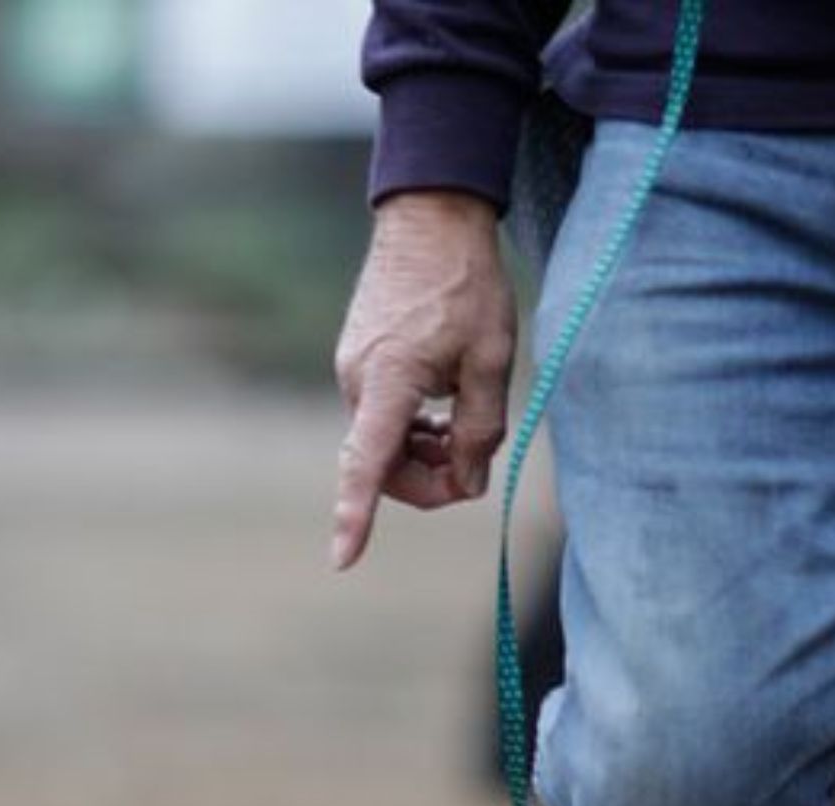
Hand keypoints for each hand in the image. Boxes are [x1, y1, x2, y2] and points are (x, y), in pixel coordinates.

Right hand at [331, 190, 516, 568]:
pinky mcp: (360, 362)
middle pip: (386, 468)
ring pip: (385, 446)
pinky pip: (383, 419)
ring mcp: (353, 371)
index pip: (366, 465)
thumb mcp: (492, 361)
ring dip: (426, 453)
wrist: (430, 216)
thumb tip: (467, 482)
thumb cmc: (466, 284)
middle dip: (431, 481)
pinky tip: (445, 408)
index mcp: (387, 382)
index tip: (342, 559)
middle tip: (476, 463)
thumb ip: (481, 430)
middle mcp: (357, 381)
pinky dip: (414, 429)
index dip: (355, 516)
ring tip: (465, 425)